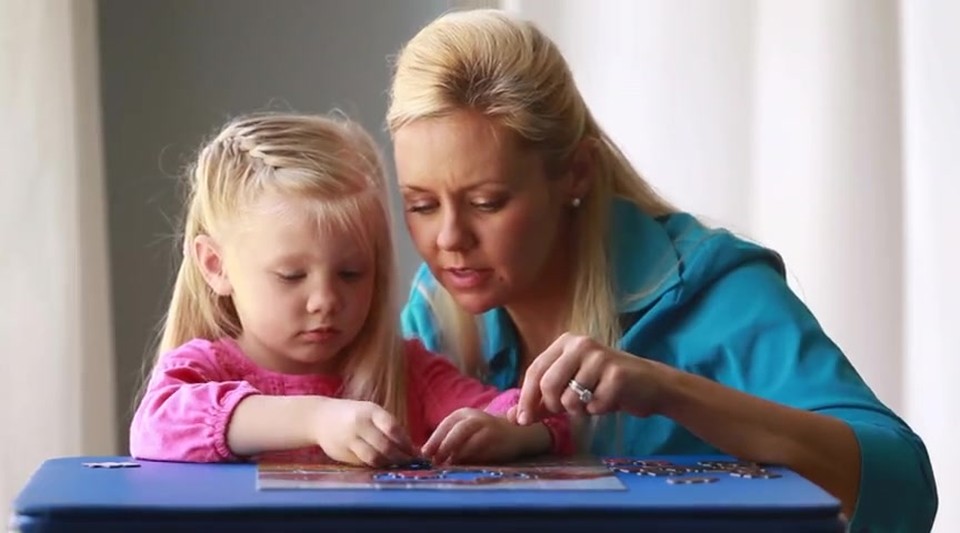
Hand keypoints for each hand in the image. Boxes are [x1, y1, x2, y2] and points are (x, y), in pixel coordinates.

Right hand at [312, 398, 416, 466]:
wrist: (320, 418)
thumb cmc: (353, 415)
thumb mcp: (370, 412)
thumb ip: (388, 426)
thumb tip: (412, 447)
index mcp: (370, 411)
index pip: (392, 428)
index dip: (405, 442)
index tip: (414, 450)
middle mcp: (359, 424)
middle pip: (385, 446)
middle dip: (400, 457)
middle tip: (409, 462)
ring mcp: (349, 439)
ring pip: (374, 458)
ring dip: (388, 464)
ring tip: (396, 464)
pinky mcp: (342, 453)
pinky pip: (363, 463)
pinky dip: (375, 465)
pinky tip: (382, 465)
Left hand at [421, 408, 530, 464]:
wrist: (516, 434)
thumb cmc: (484, 436)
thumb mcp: (465, 433)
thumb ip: (449, 440)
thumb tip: (428, 455)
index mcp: (463, 414)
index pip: (445, 424)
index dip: (434, 439)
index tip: (424, 453)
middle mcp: (475, 416)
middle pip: (456, 429)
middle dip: (443, 444)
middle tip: (435, 460)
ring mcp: (487, 425)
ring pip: (468, 436)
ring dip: (455, 451)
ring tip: (447, 463)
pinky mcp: (496, 436)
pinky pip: (481, 446)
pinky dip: (470, 456)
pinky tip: (463, 464)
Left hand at [514, 333, 663, 424]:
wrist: (650, 384)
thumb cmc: (604, 385)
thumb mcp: (570, 387)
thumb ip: (541, 400)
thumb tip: (512, 418)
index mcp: (565, 342)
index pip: (534, 371)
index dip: (525, 398)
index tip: (522, 420)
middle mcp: (581, 344)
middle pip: (548, 386)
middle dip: (553, 406)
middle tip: (569, 408)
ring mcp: (600, 357)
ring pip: (570, 399)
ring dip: (579, 410)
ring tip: (593, 399)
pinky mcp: (617, 375)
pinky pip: (593, 406)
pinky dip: (598, 411)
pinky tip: (610, 400)